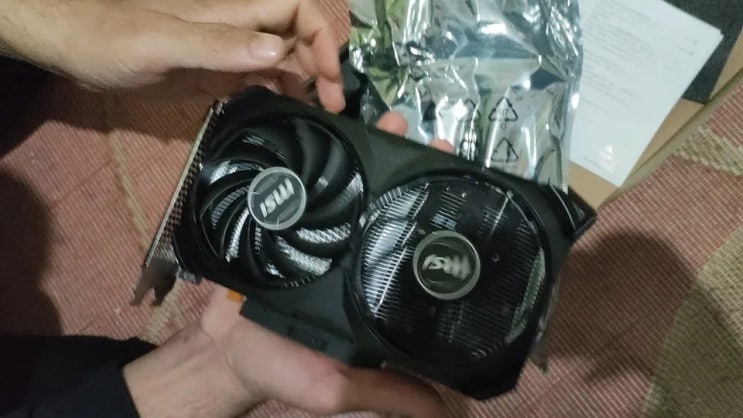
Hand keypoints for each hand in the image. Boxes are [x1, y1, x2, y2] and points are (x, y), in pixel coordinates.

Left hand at [0, 0, 344, 109]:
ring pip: (282, 63)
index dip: (321, 38)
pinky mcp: (213, 76)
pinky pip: (256, 82)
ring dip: (304, 85)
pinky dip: (277, 96)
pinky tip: (284, 117)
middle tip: (332, 108)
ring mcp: (226, 54)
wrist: (73, 47)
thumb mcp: (165, 41)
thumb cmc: (112, 38)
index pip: (297, 10)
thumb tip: (280, 52)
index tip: (328, 78)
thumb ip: (220, 46)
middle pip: (297, 39)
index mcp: (234, 13)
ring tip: (317, 119)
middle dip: (322, 67)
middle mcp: (238, 31)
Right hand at [122, 115, 449, 417]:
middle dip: (416, 171)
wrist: (223, 350)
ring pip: (356, 185)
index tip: (469, 191)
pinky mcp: (290, 221)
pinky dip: (322, 155)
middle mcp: (355, 256)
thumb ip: (390, 394)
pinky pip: (310, 183)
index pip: (417, 247)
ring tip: (392, 120)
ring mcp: (324, 236)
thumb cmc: (283, 370)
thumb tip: (450, 413)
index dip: (442, 220)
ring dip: (375, 150)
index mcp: (375, 289)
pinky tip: (334, 125)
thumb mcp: (340, 390)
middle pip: (393, 205)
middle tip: (437, 143)